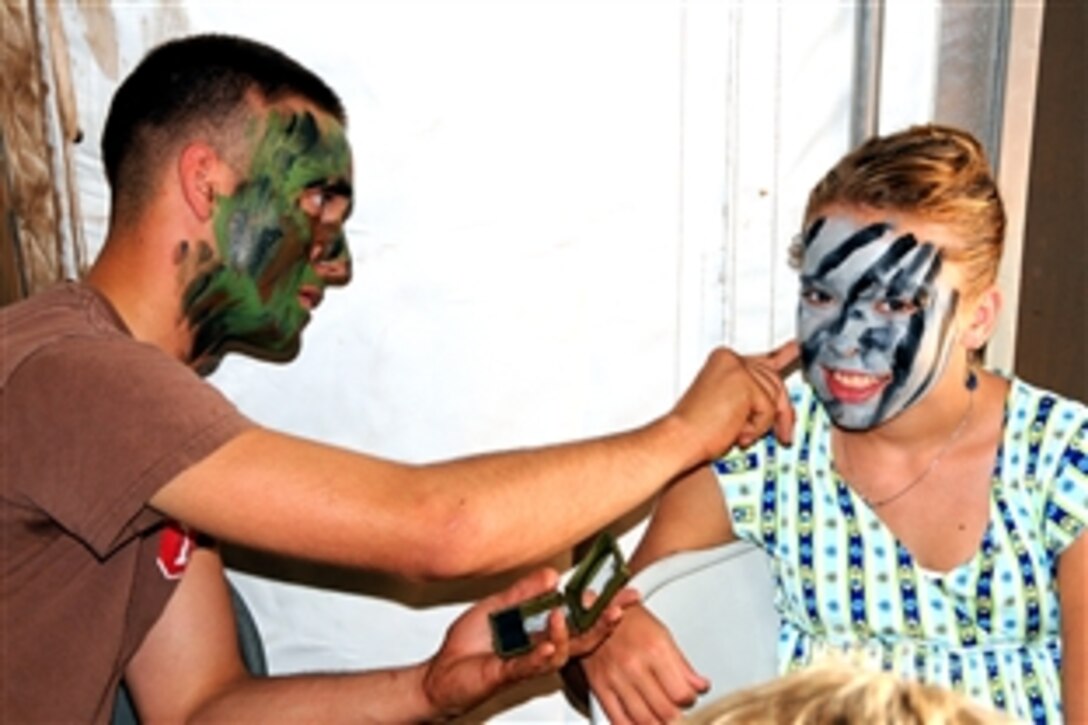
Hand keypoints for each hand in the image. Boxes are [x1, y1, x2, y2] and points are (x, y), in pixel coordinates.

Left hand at [421, 567, 637, 718]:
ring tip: (565, 616)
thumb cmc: (469, 644)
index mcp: (541, 630)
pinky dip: (542, 655)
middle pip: (582, 638)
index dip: (603, 606)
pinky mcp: (509, 674)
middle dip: (603, 623)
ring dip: (567, 634)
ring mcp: (528, 662)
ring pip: (560, 652)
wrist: (442, 672)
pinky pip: (530, 666)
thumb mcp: (498, 606)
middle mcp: (541, 647)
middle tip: (618, 608)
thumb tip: (552, 575)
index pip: (580, 617)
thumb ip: (525, 592)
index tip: (624, 592)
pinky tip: (550, 645)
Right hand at [581, 604, 707, 723]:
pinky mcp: (599, 688)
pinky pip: (618, 721)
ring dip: (658, 724)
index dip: (690, 701)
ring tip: (661, 717)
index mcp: (655, 649)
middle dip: (677, 716)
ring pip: (645, 721)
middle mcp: (635, 665)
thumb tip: (700, 686)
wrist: (594, 612)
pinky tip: (641, 723)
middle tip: (677, 710)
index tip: (689, 698)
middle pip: (665, 712)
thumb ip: (683, 666)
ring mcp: (616, 678)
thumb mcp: (662, 634)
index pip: (682, 694)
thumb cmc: (629, 620)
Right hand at [670, 340, 797, 461]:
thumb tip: (776, 396)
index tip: (796, 348)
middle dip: (781, 411)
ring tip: (738, 432)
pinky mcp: (747, 385)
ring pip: (775, 398)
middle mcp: (732, 359)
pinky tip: (737, 432)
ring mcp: (739, 370)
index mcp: (724, 360)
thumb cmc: (696, 428)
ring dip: (762, 423)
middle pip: (776, 381)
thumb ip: (751, 391)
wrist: (680, 438)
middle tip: (782, 433)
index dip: (784, 358)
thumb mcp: (727, 401)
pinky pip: (769, 411)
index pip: (764, 360)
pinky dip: (757, 428)